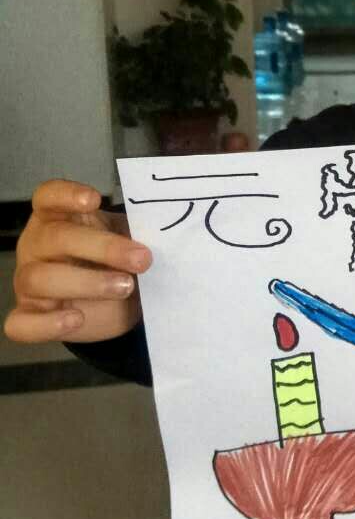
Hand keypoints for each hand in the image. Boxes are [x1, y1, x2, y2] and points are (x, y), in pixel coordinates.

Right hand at [4, 180, 151, 345]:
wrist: (116, 300)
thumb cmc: (117, 259)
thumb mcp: (128, 239)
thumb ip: (138, 232)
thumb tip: (168, 234)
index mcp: (58, 217)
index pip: (48, 197)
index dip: (66, 195)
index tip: (94, 199)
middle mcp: (37, 245)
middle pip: (55, 238)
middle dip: (102, 248)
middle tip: (142, 260)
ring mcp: (28, 281)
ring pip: (38, 278)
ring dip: (86, 283)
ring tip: (124, 287)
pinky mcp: (30, 315)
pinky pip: (23, 323)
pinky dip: (47, 324)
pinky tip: (76, 319)